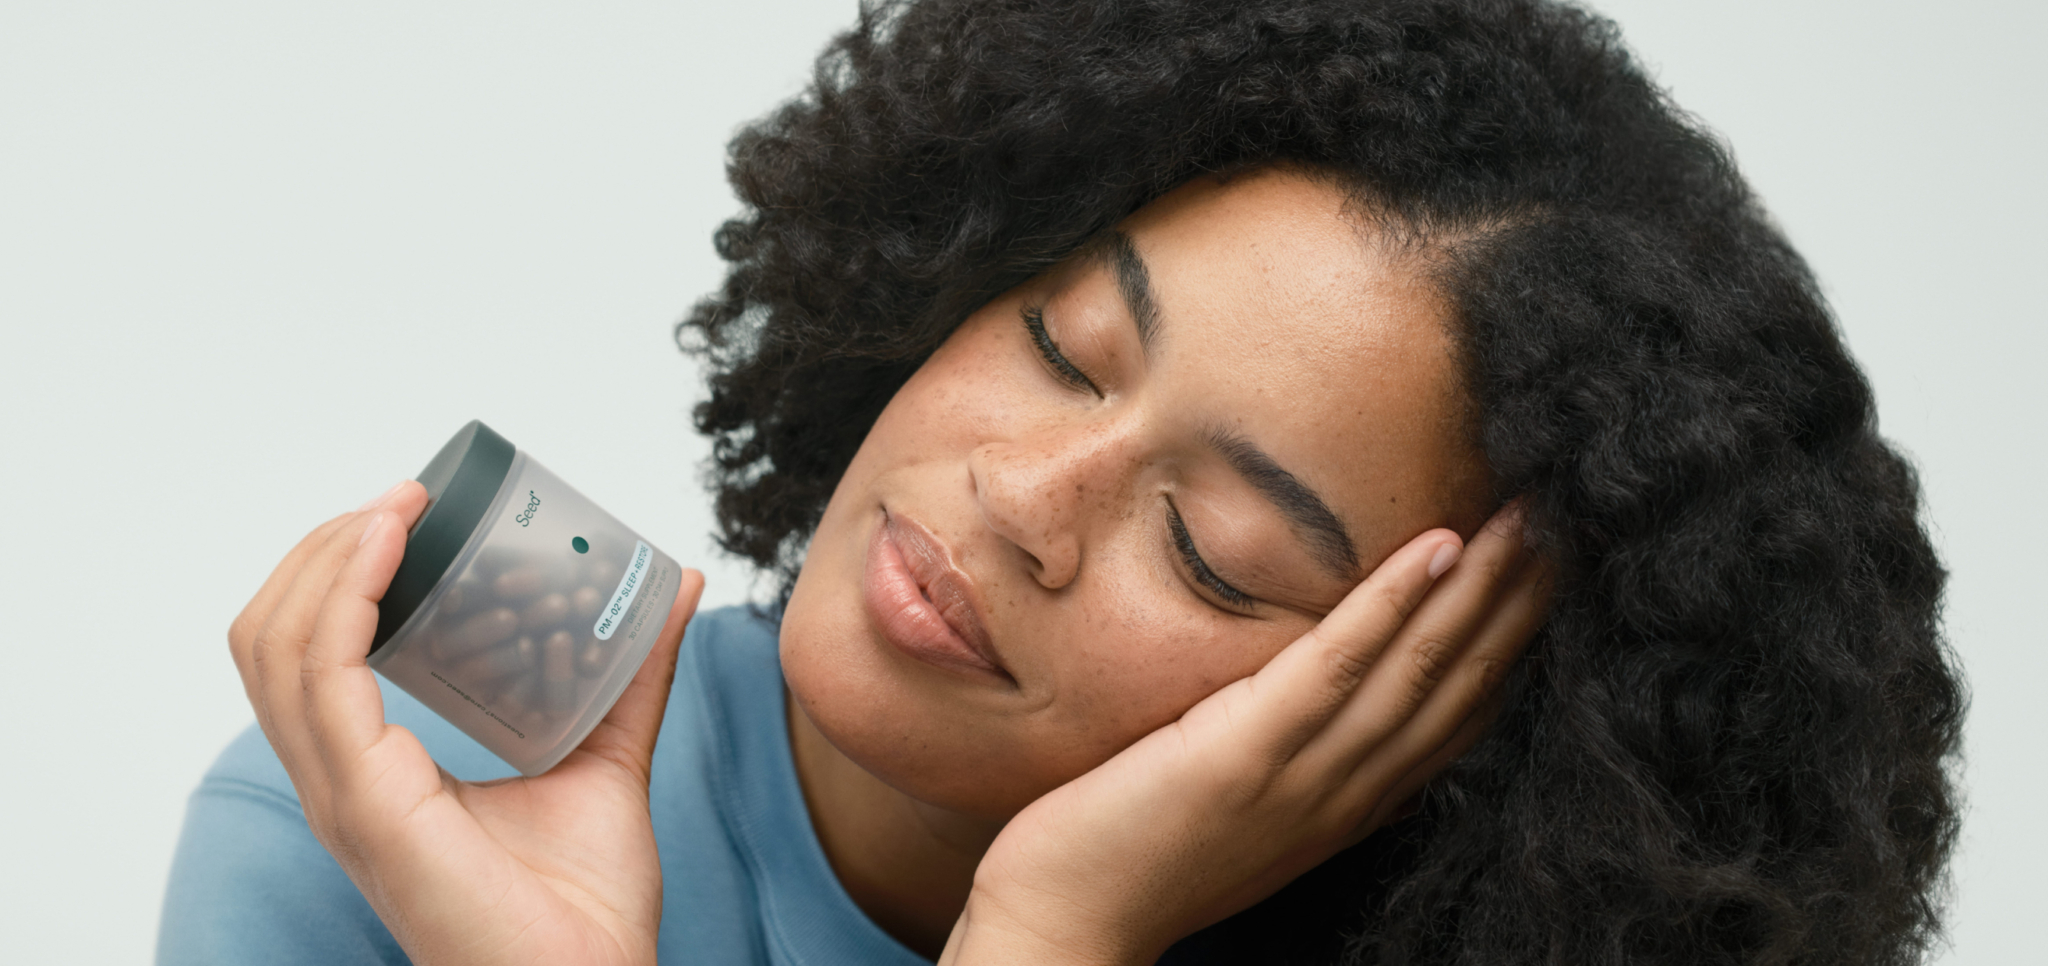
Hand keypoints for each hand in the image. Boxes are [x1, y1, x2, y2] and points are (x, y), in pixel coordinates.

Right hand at [227, 482, 704, 965]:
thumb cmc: (585, 908)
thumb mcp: (608, 754)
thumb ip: (632, 673)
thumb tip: (674, 584)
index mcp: (376, 775)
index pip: (308, 656)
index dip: (338, 576)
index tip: (407, 513)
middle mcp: (343, 783)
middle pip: (272, 638)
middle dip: (323, 552)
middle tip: (402, 501)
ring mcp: (345, 795)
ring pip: (277, 647)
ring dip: (327, 558)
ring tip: (396, 508)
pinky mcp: (368, 804)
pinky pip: (324, 678)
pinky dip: (342, 597)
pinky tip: (386, 545)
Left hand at [939, 506, 1548, 965]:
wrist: (1068, 919)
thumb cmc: (1138, 851)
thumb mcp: (1244, 803)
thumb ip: (1292, 753)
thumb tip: (1317, 690)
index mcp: (1351, 801)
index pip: (1457, 714)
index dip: (1511, 641)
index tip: (1553, 572)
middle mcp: (1348, 791)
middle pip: (1461, 684)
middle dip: (1521, 601)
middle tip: (1573, 518)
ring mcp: (1303, 773)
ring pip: (1419, 667)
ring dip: (1482, 586)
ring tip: (1529, 515)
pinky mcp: (1245, 751)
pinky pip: (1337, 666)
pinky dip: (1393, 604)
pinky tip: (1437, 545)